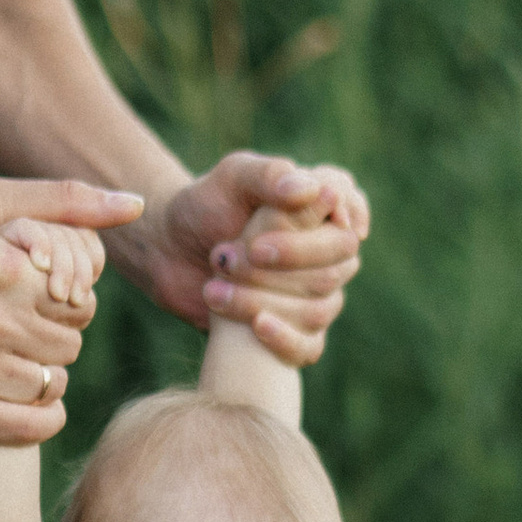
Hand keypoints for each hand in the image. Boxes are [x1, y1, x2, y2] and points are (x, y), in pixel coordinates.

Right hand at [0, 176, 139, 441]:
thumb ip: (66, 199)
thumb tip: (136, 205)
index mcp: (4, 269)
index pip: (81, 304)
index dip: (70, 302)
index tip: (44, 299)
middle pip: (69, 346)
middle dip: (56, 337)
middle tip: (26, 329)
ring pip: (51, 385)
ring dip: (45, 375)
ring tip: (17, 357)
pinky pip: (30, 426)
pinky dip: (41, 417)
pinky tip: (27, 396)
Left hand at [117, 152, 369, 359]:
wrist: (168, 252)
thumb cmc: (203, 207)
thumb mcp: (231, 179)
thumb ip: (270, 176)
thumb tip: (316, 191)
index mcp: (319, 205)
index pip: (353, 205)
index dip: (347, 212)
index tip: (331, 219)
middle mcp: (327, 250)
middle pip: (341, 260)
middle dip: (285, 260)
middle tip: (227, 255)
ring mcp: (315, 293)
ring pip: (321, 304)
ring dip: (264, 297)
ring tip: (214, 288)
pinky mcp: (295, 330)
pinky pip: (309, 345)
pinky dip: (284, 338)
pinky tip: (256, 326)